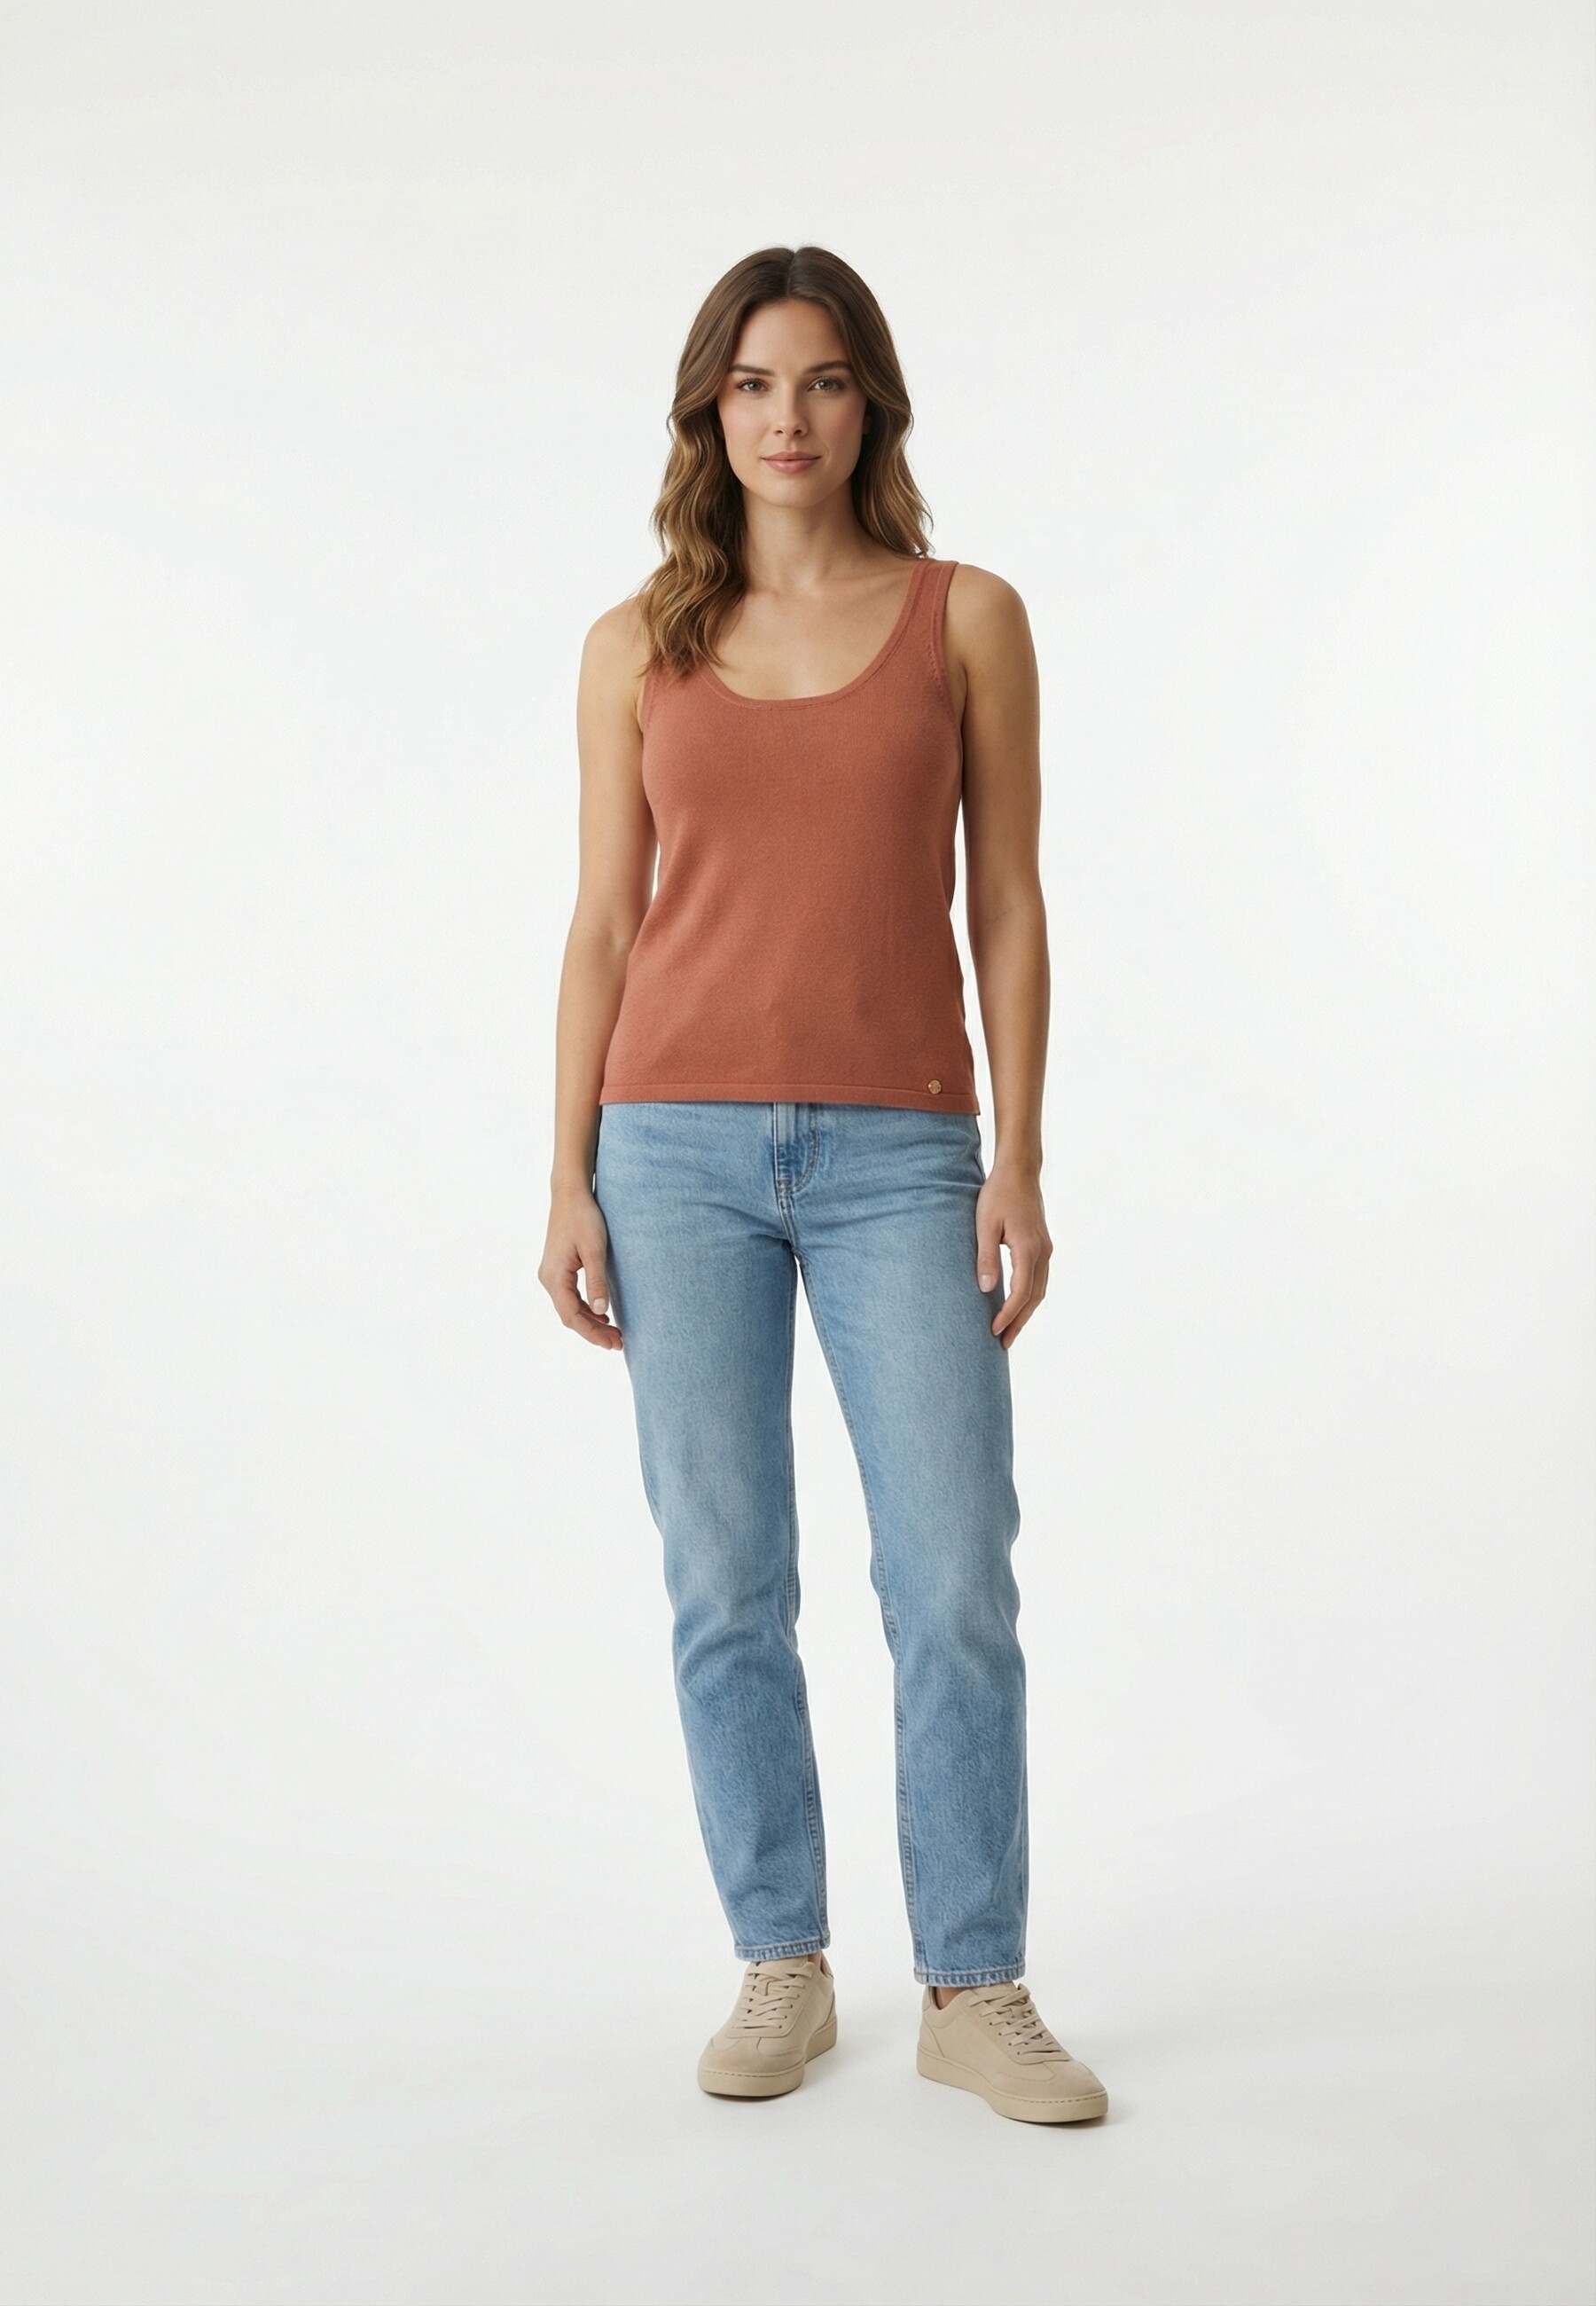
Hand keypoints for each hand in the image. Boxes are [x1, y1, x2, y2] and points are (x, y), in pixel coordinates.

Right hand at [539, 1187, 623, 1349]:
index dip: (593, 1333)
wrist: (570, 1194)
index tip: (614, 1344)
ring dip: (590, 1322)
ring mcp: (551, 1274)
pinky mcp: (557, 1269)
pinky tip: (602, 1315)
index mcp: (555, 1277)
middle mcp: (548, 1279)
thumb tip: (601, 1313)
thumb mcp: (595, 1251)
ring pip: (569, 1308)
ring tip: (614, 1333)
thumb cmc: (584, 1218)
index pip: (572, 1316)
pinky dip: (585, 1309)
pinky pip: (569, 1297)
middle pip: (570, 1316)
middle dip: (594, 1332)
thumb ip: (597, 1283)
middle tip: (619, 1343)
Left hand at [975, 1163, 1052, 1348]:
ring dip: (1025, 1312)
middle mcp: (1042, 1251)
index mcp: (1028, 1248)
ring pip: (1039, 1290)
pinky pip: (1038, 1278)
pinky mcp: (1042, 1245)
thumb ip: (986, 1257)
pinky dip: (1029, 1297)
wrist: (1019, 1171)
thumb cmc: (998, 1194)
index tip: (994, 1331)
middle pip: (1035, 1297)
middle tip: (1003, 1344)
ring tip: (1009, 1331)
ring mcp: (1045, 1249)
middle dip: (1019, 1322)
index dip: (1008, 1315)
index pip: (1021, 1292)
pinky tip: (1015, 1305)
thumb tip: (986, 1289)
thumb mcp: (984, 1224)